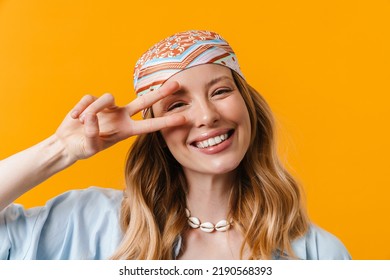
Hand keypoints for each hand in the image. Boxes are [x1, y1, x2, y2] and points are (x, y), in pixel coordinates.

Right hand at [55, 81, 185, 161]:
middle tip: (177, 85)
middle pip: (143, 101)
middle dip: (160, 93)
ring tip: (81, 123)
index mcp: (125, 130)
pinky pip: (89, 99)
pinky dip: (79, 109)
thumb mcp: (89, 148)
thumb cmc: (82, 148)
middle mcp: (120, 116)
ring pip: (107, 98)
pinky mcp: (93, 101)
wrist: (67, 143)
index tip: (183, 119)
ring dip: (92, 110)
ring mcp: (108, 108)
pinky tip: (73, 118)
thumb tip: (92, 117)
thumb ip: (92, 135)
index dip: (165, 122)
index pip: (148, 125)